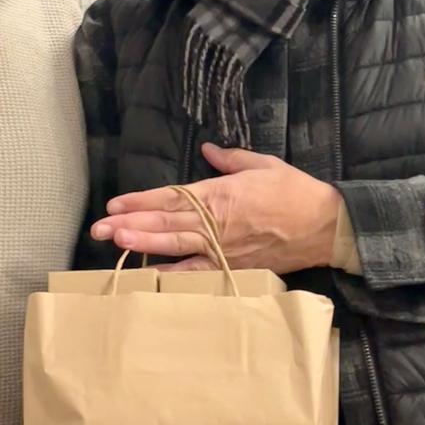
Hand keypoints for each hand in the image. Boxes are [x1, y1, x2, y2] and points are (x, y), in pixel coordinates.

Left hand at [90, 144, 342, 273]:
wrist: (326, 226)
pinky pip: (197, 272)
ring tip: (115, 243)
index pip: (170, 197)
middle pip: (164, 223)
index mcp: (220, 193)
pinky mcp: (232, 266)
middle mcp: (215, 221)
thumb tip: (208, 148)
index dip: (140, 201)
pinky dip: (173, 273)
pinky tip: (149, 275)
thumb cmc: (296, 192)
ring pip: (174, 246)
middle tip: (99, 228)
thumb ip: (231, 158)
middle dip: (129, 224)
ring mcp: (222, 246)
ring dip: (142, 245)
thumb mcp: (263, 164)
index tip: (115, 203)